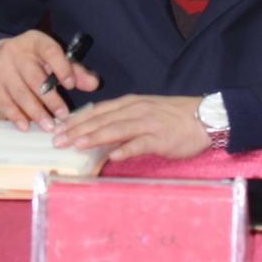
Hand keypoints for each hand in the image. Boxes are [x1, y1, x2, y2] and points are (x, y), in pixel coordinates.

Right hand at [0, 30, 99, 131]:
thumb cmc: (32, 59)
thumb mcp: (52, 58)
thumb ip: (74, 71)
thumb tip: (94, 84)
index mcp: (36, 42)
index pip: (50, 52)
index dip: (62, 68)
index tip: (71, 85)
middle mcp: (17, 53)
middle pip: (35, 77)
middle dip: (50, 99)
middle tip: (63, 115)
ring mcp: (2, 69)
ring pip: (20, 92)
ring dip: (35, 111)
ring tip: (48, 126)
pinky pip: (5, 102)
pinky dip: (16, 116)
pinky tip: (26, 126)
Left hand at [52, 94, 210, 160]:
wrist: (205, 117)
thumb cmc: (174, 117)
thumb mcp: (144, 112)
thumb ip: (123, 120)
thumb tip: (99, 133)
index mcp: (130, 104)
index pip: (97, 111)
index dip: (76, 120)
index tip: (58, 129)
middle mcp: (135, 110)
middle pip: (101, 120)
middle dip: (77, 130)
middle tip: (57, 140)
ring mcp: (148, 123)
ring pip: (116, 129)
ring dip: (95, 137)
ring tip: (77, 144)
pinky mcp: (160, 138)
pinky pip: (141, 144)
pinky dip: (126, 149)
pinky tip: (113, 156)